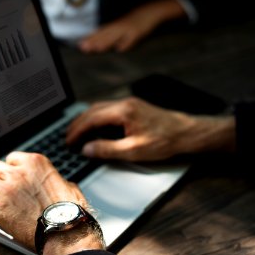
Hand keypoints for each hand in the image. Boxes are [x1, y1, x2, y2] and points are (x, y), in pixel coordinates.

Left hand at [0, 152, 87, 250]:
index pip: (12, 158)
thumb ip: (55, 181)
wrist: (65, 232)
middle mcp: (18, 173)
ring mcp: (6, 190)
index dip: (9, 168)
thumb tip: (56, 184)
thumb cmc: (70, 212)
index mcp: (35, 163)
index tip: (8, 175)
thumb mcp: (68, 187)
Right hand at [66, 97, 235, 160]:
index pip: (91, 119)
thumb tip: (87, 149)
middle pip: (92, 110)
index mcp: (123, 112)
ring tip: (77, 133)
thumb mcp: (134, 151)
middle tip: (67, 137)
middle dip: (77, 123)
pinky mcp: (133, 107)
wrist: (187, 133)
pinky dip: (96, 118)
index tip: (68, 141)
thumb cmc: (165, 141)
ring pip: (99, 108)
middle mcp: (124, 103)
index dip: (77, 131)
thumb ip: (107, 149)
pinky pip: (108, 109)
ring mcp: (129, 103)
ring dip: (86, 119)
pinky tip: (95, 127)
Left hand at [79, 0, 185, 52]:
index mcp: (115, 26)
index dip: (91, 38)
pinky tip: (120, 50)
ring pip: (115, 36)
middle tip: (84, 48)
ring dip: (106, 43)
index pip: (100, 32)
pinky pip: (131, 39)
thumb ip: (112, 35)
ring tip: (96, 49)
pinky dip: (126, 44)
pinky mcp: (138, 32)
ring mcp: (128, 29)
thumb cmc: (135, 21)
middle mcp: (119, 27)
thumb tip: (100, 43)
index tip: (81, 45)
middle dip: (94, 42)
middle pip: (105, 35)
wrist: (150, 11)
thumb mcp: (121, 27)